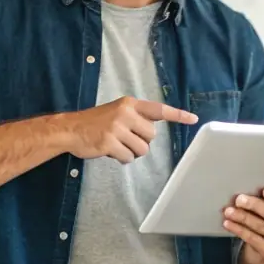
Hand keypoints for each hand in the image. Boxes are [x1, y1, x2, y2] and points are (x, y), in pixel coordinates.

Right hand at [61, 96, 196, 163]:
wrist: (70, 129)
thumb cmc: (96, 122)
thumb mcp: (118, 112)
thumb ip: (136, 117)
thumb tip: (153, 131)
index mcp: (129, 104)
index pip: (158, 109)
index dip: (177, 115)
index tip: (193, 119)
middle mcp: (125, 113)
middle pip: (151, 136)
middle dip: (141, 142)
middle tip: (125, 139)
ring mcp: (117, 128)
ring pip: (142, 150)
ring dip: (132, 152)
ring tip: (118, 145)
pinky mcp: (109, 142)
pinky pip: (128, 158)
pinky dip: (122, 159)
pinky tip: (111, 152)